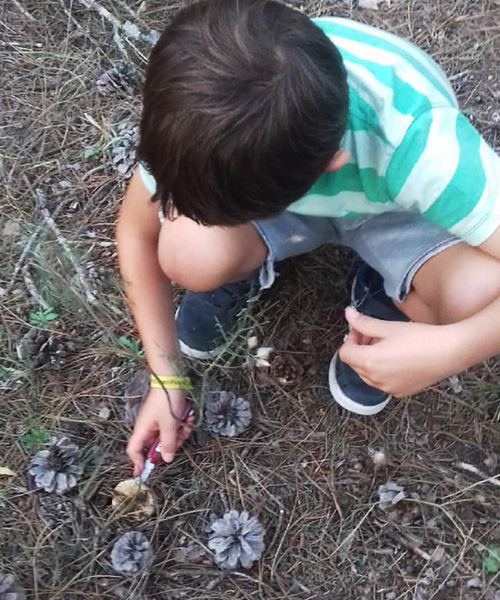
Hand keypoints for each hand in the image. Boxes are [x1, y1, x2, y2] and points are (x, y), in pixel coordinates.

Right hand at [126, 387, 191, 476]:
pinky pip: (172, 426)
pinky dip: (181, 424)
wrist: (171, 378)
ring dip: (179, 432)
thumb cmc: (167, 400)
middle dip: (171, 443)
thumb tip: (166, 459)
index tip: (144, 473)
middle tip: (181, 436)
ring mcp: (156, 421)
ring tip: (187, 421)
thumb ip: (168, 443)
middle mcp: (147, 427)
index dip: (137, 462)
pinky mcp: (165, 415)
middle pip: (156, 446)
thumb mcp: (170, 424)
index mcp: (142, 429)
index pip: (133, 450)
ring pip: (167, 436)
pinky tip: (188, 416)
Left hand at [339, 307, 462, 396]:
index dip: (351, 339)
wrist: (449, 353)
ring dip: (371, 359)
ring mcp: (388, 388)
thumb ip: (364, 323)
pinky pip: (382, 382)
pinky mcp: (400, 392)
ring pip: (368, 374)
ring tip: (387, 345)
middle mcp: (376, 379)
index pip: (345, 353)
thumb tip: (348, 314)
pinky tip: (398, 357)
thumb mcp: (388, 327)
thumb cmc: (420, 338)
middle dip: (360, 348)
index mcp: (369, 362)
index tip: (361, 329)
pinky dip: (383, 370)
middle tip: (374, 334)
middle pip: (355, 364)